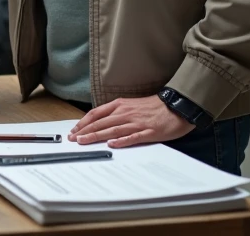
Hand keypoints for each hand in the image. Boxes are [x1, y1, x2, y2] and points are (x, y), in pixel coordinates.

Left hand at [67, 95, 193, 147]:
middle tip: (73, 139)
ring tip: (84, 142)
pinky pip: (133, 137)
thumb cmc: (154, 106)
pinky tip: (112, 144)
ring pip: (112, 129)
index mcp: (120, 105)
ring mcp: (137, 123)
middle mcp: (125, 113)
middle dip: (85, 131)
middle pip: (101, 123)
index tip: (74, 130)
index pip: (96, 113)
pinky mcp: (148, 132)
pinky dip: (121, 141)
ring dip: (96, 136)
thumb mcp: (131, 105)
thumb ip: (116, 112)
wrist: (176, 106)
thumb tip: (100, 122)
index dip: (83, 122)